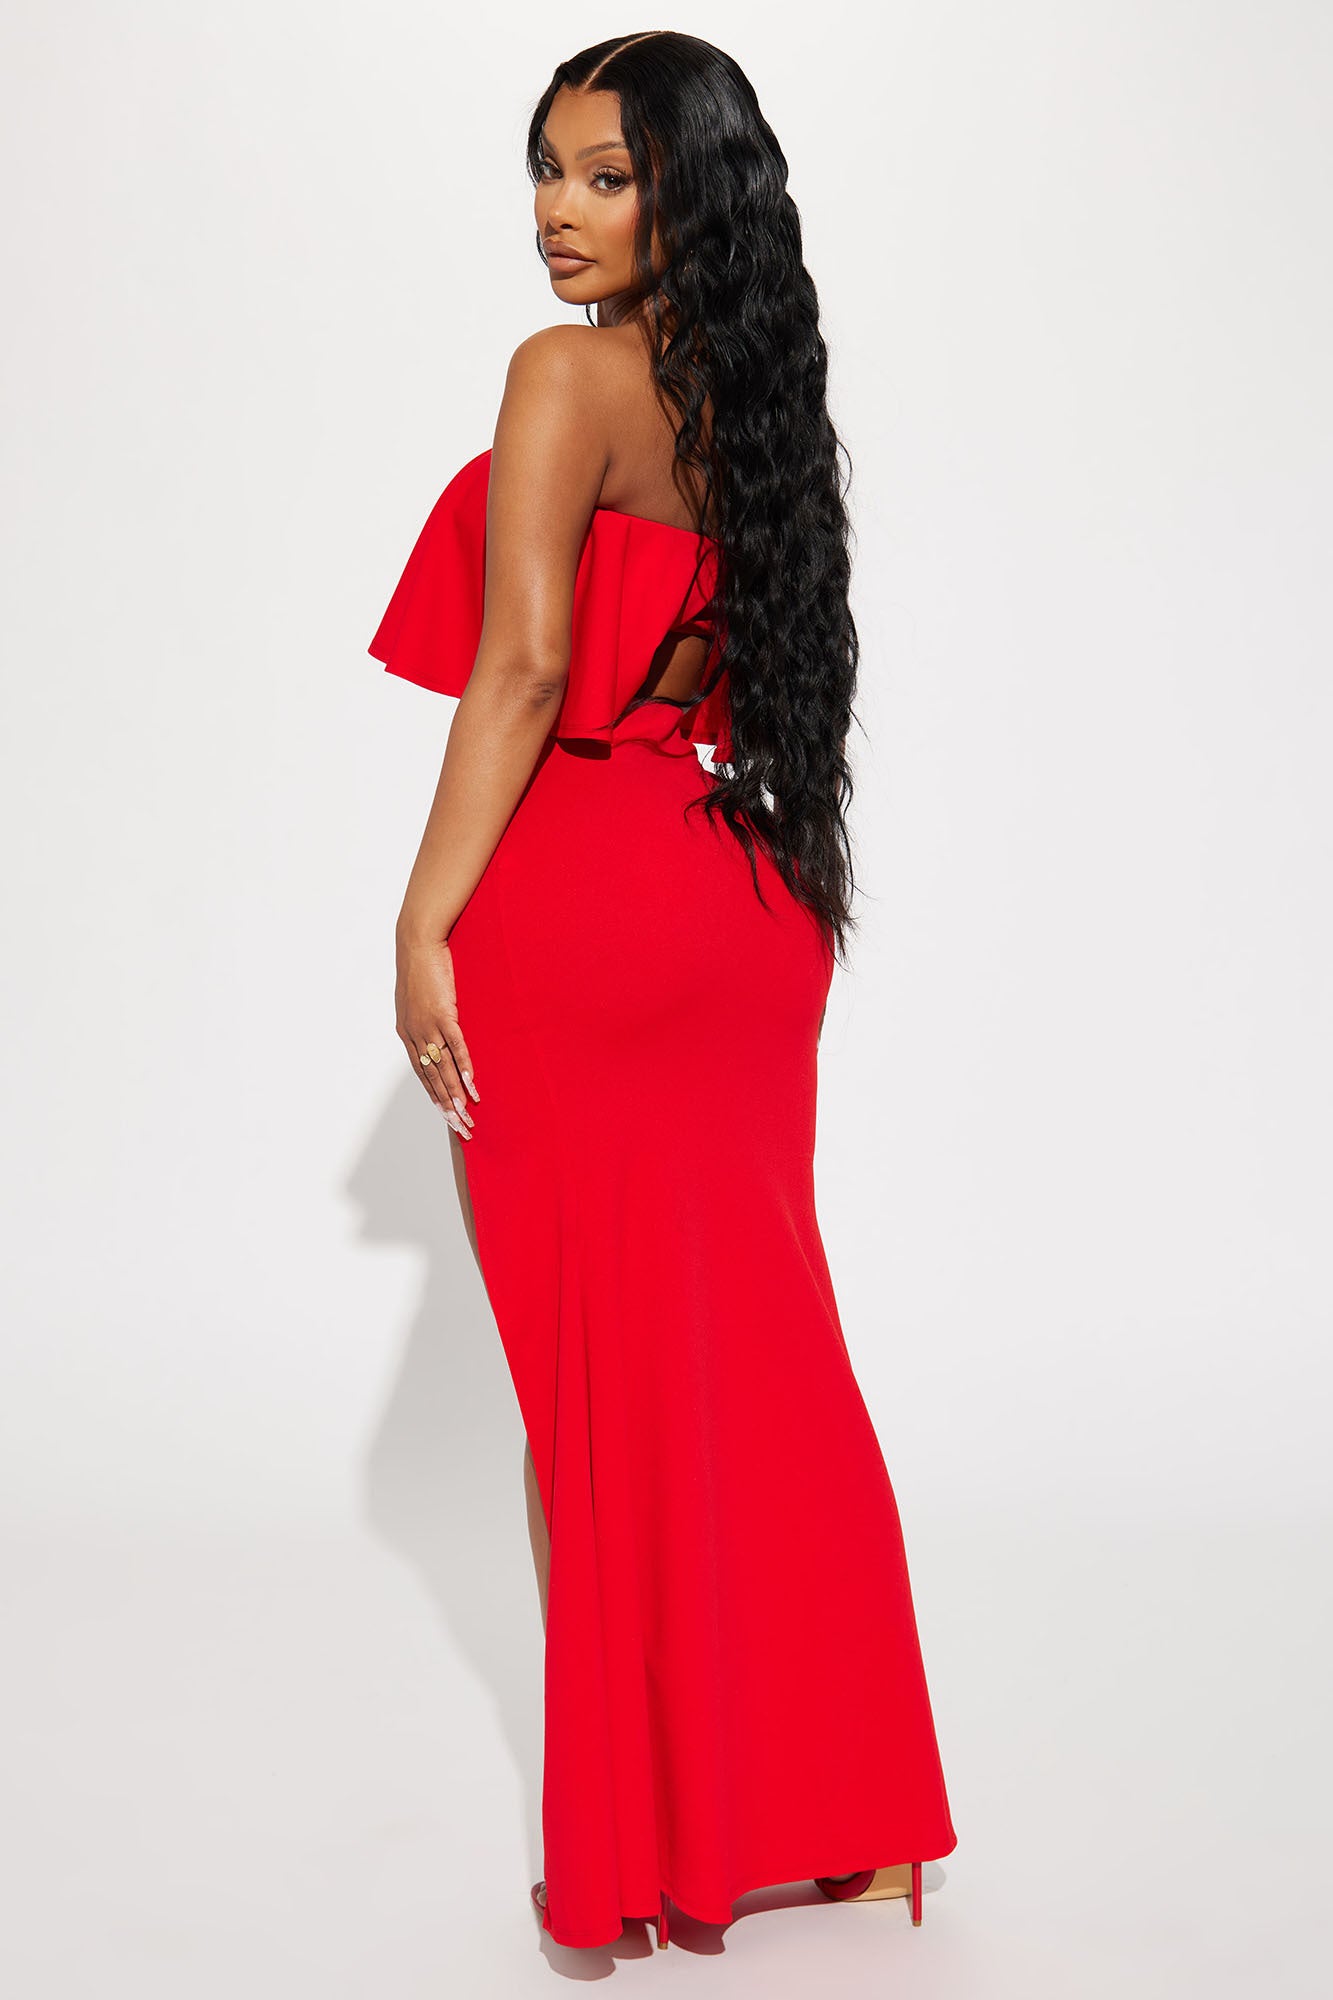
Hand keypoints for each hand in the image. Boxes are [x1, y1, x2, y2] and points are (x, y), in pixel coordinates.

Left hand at [395, 932, 479, 1138]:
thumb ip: (426, 1016)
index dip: (434, 1095)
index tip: (446, 1114)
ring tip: (466, 1116)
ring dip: (455, 1094)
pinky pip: (455, 1047)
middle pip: (432, 1078)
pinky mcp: (443, 1014)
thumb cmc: (421, 967)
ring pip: (443, 1068)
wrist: (417, 942)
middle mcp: (415, 1034)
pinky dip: (463, 1068)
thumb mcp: (419, 998)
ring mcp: (428, 1025)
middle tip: (459, 1128)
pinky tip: (471, 1086)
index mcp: (407, 1033)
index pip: (422, 1073)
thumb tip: (438, 1027)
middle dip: (446, 1105)